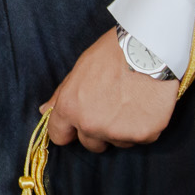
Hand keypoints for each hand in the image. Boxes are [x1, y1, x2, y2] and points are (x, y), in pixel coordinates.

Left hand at [44, 30, 177, 152]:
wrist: (149, 50)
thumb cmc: (113, 54)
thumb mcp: (80, 69)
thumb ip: (63, 94)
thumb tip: (45, 110)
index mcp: (70, 108)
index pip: (59, 135)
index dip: (68, 130)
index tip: (76, 126)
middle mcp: (91, 125)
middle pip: (91, 144)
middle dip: (98, 131)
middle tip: (111, 109)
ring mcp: (118, 133)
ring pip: (118, 142)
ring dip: (122, 129)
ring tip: (132, 102)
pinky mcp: (144, 135)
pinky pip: (141, 138)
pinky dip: (144, 126)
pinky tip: (146, 105)